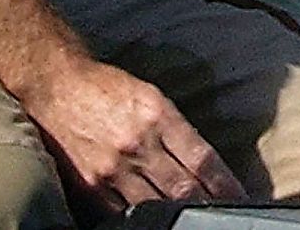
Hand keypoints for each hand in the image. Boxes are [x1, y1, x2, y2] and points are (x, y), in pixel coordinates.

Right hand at [25, 57, 244, 213]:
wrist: (57, 85)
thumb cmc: (107, 86)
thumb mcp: (149, 95)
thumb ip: (173, 128)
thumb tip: (200, 162)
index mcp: (158, 114)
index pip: (202, 158)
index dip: (224, 183)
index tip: (241, 198)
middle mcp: (138, 143)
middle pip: (183, 188)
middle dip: (208, 206)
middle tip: (226, 218)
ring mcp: (113, 169)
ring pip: (156, 207)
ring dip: (179, 218)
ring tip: (196, 224)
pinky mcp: (91, 187)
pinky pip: (122, 215)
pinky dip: (142, 222)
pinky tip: (155, 225)